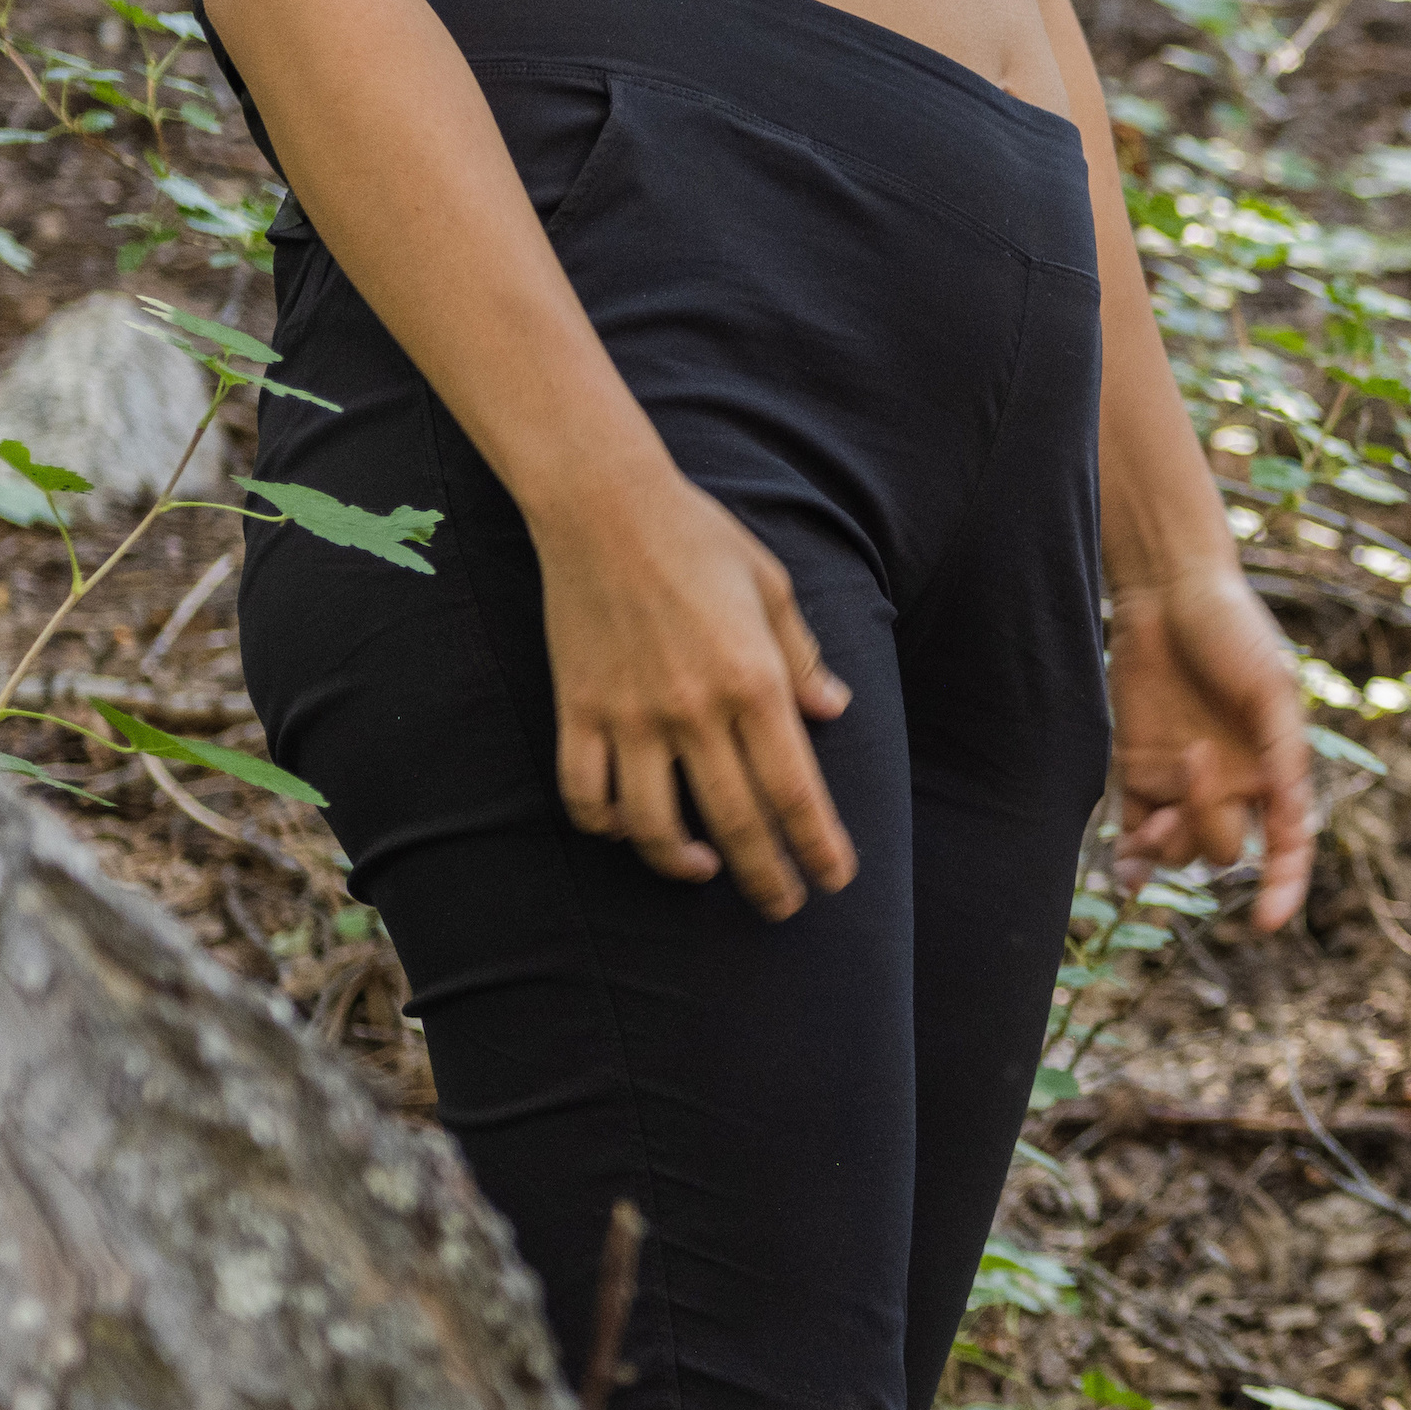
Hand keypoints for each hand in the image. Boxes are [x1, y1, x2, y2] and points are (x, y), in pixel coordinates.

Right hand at [537, 459, 854, 915]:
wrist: (604, 504)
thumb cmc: (699, 538)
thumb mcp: (773, 588)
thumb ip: (802, 656)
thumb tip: (832, 710)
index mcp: (753, 680)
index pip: (795, 789)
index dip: (817, 844)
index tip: (833, 878)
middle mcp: (692, 709)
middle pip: (735, 820)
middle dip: (765, 875)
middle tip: (783, 905)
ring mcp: (629, 714)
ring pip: (653, 823)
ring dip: (680, 861)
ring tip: (705, 870)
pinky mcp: (577, 708)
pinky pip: (585, 790)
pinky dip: (606, 823)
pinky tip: (629, 829)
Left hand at [1108, 561, 1318, 928]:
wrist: (1168, 590)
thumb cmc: (1233, 633)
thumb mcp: (1271, 690)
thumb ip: (1283, 755)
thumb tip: (1291, 822)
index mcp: (1274, 772)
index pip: (1289, 849)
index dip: (1284, 889)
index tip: (1265, 921)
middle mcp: (1232, 786)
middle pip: (1224, 847)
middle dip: (1208, 822)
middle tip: (1194, 763)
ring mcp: (1181, 784)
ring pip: (1179, 851)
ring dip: (1167, 845)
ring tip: (1154, 812)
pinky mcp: (1135, 773)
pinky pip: (1134, 836)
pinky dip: (1130, 860)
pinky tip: (1124, 867)